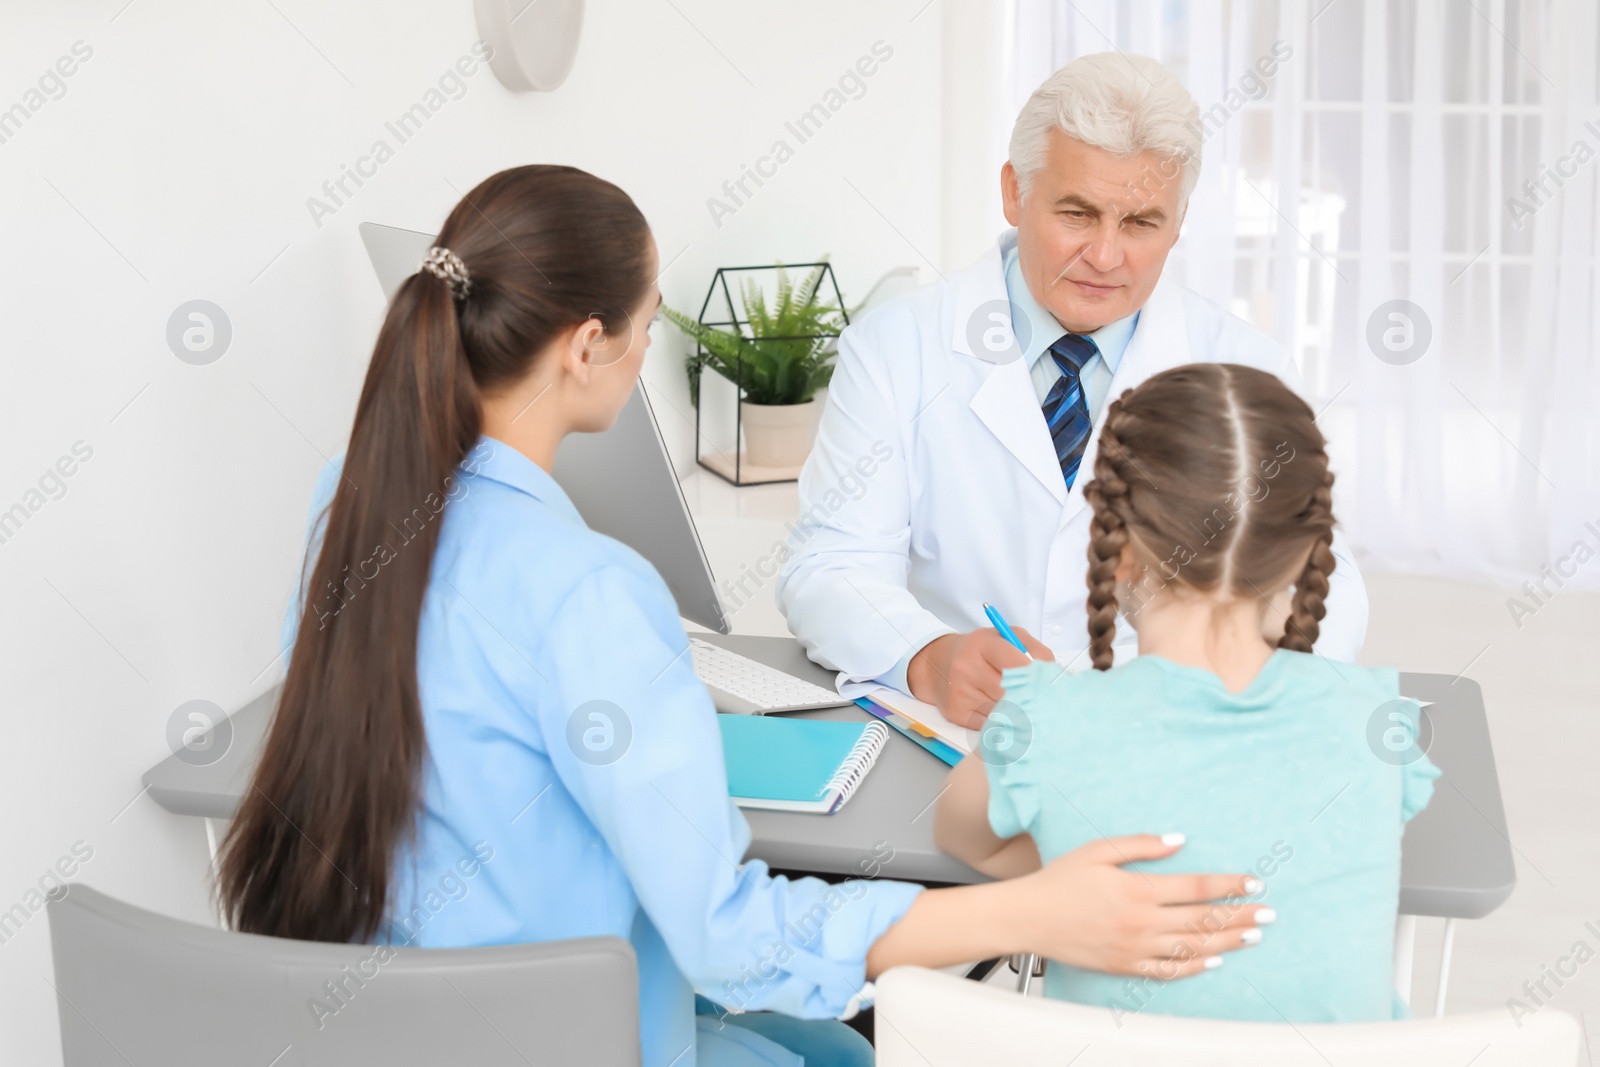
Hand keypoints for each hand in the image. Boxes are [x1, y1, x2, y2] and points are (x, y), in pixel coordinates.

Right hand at [907, 627, 1052, 728]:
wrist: (936, 664)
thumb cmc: (978, 650)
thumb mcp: (1005, 637)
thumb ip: (1033, 649)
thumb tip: (1053, 674)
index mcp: (981, 644)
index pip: (1016, 664)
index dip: (1036, 678)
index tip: (1048, 685)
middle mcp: (966, 667)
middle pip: (1011, 692)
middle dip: (1029, 698)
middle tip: (1042, 701)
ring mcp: (960, 692)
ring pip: (1003, 711)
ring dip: (1017, 711)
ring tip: (1021, 705)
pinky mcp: (956, 712)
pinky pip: (990, 723)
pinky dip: (1001, 721)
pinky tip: (1003, 713)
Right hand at [1006, 834, 1271, 976]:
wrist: (1030, 918)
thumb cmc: (1061, 880)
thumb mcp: (1098, 850)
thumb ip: (1141, 845)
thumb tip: (1179, 841)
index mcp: (1137, 890)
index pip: (1197, 888)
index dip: (1229, 885)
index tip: (1253, 882)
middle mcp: (1142, 922)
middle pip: (1203, 920)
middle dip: (1241, 915)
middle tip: (1270, 913)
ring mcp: (1135, 948)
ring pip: (1193, 947)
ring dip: (1228, 941)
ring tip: (1254, 935)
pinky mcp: (1126, 966)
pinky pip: (1169, 970)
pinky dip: (1195, 966)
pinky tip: (1214, 959)